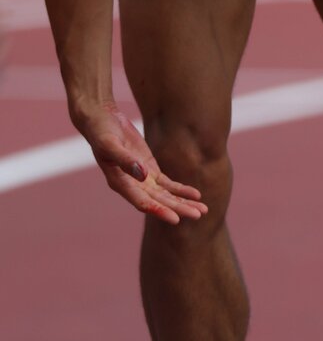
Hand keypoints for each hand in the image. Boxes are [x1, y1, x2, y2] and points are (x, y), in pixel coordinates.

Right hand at [82, 105, 206, 224]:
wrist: (101, 121)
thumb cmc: (101, 132)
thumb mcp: (110, 144)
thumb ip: (125, 160)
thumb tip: (142, 176)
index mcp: (120, 183)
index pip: (143, 202)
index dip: (160, 211)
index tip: (176, 220)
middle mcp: (132, 186)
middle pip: (159, 202)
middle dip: (179, 209)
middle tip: (199, 215)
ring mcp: (142, 179)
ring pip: (166, 196)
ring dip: (183, 203)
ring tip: (203, 210)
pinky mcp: (149, 169)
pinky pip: (167, 184)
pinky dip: (181, 190)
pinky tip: (195, 195)